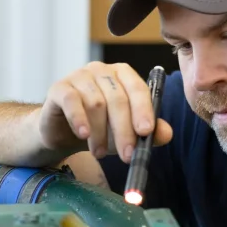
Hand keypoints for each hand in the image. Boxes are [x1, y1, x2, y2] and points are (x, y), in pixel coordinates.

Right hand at [38, 62, 173, 162]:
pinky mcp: (60, 87)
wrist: (63, 131)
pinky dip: (79, 119)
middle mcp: (102, 70)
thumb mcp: (127, 132)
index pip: (138, 88)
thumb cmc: (100, 127)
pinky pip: (71, 101)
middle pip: (117, 99)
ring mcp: (79, 76)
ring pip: (96, 103)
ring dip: (100, 133)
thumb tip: (166, 134)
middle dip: (124, 130)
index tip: (146, 132)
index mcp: (123, 75)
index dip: (143, 110)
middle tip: (127, 155)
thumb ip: (148, 132)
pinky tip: (83, 135)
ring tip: (100, 154)